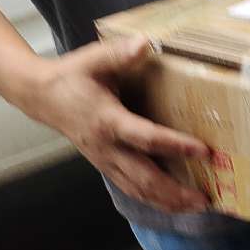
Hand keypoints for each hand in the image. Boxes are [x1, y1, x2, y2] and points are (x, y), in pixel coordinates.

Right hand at [32, 36, 211, 210]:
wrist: (42, 97)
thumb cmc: (72, 77)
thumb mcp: (93, 59)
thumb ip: (119, 53)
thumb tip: (144, 43)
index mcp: (107, 121)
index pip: (145, 138)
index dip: (174, 146)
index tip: (203, 151)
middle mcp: (108, 148)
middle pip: (145, 178)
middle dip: (176, 192)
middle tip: (206, 197)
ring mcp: (106, 162)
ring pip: (139, 190)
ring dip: (169, 202)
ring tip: (199, 205)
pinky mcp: (107, 167)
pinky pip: (133, 189)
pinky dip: (155, 200)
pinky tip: (175, 203)